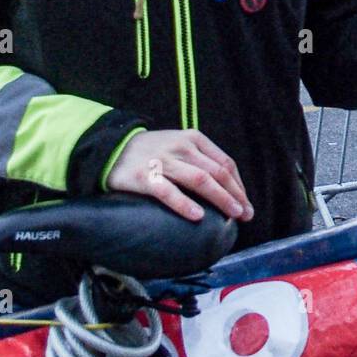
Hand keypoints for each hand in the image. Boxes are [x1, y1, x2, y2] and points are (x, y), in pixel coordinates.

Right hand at [105, 128, 252, 222]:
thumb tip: (227, 189)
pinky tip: (198, 217)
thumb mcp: (179, 147)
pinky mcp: (144, 177)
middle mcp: (181, 147)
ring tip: (232, 215)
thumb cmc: (152, 153)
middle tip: (245, 215)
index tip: (246, 204)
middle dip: (235, 194)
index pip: (225, 162)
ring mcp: (163, 161)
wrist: (110, 149)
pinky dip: (184, 204)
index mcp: (194, 139)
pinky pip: (168, 191)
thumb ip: (201, 161)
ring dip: (220, 198)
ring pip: (199, 180)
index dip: (239, 185)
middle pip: (217, 172)